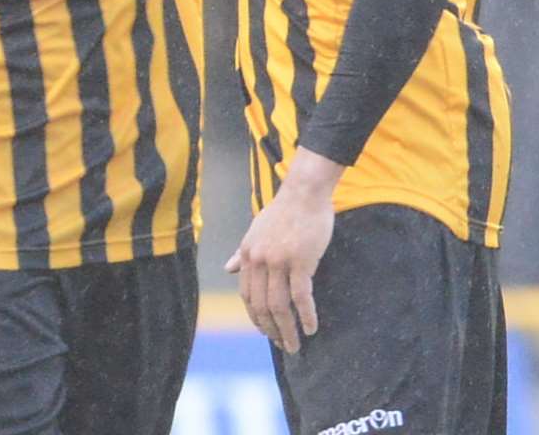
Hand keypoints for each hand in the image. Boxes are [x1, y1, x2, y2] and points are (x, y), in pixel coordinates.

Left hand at [224, 147, 341, 352]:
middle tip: (281, 345)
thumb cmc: (283, 212)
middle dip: (270, 329)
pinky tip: (310, 328)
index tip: (264, 331)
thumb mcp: (256, 231)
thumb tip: (227, 269)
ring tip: (294, 345)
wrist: (303, 193)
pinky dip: (306, 316)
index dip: (255, 316)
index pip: (247, 294)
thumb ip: (242, 253)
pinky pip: (301, 296)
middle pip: (261, 305)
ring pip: (279, 306)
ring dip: (286, 330)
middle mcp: (258, 260)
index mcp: (247, 254)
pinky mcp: (300, 261)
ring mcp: (278, 261)